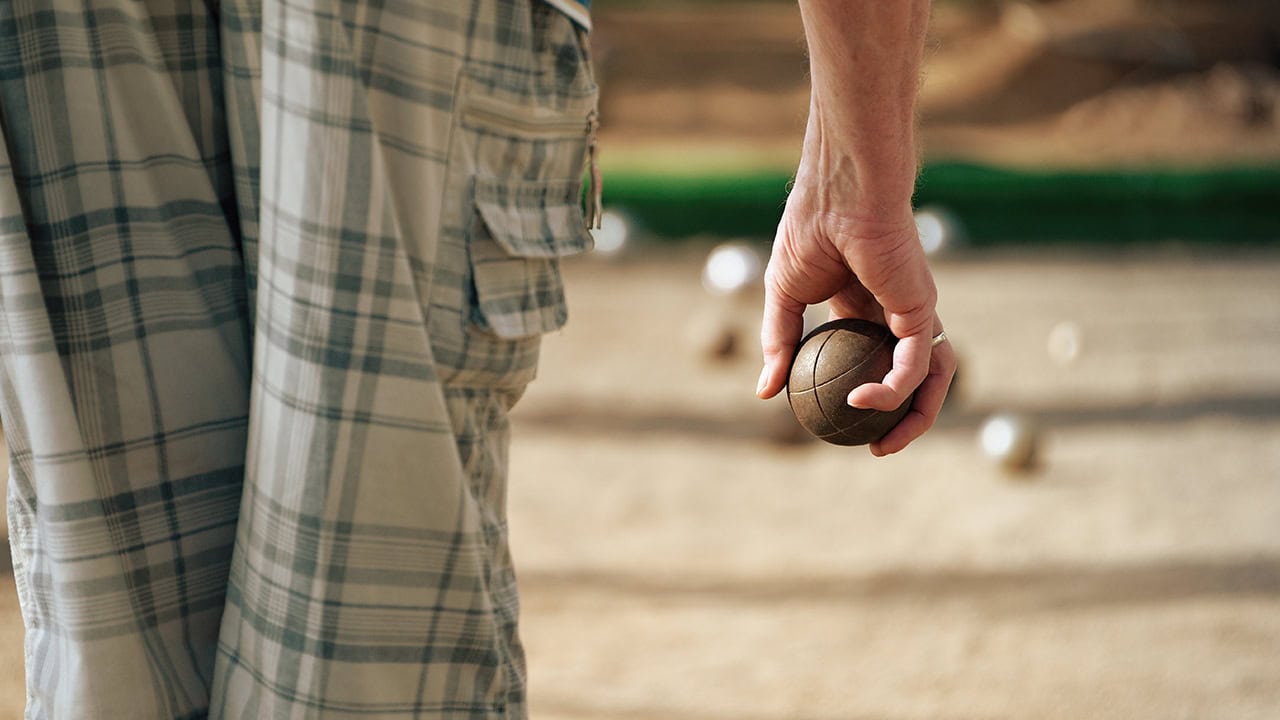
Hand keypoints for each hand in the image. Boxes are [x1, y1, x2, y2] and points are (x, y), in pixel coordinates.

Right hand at [756, 195, 955, 455]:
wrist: (839, 192)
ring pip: (930, 379)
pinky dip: (892, 391)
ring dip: (915, 418)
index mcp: (863, 306)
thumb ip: (778, 343)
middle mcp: (894, 313)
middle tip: (875, 449)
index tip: (834, 423)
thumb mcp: (782, 295)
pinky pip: (915, 364)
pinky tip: (861, 402)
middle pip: (912, 378)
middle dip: (903, 420)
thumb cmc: (810, 229)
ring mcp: (912, 313)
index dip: (860, 394)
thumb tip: (764, 393)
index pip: (870, 359)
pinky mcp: (921, 310)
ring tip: (885, 445)